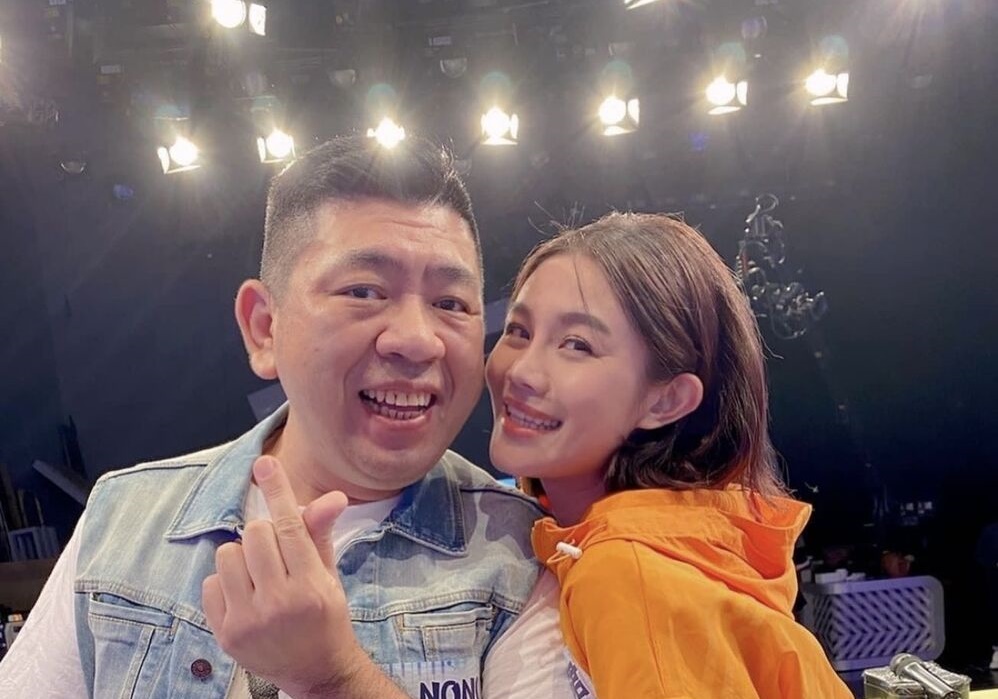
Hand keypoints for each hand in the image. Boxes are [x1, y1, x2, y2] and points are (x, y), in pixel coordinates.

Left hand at [202, 455, 365, 696]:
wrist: (317, 672)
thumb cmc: (326, 617)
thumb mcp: (330, 576)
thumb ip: (319, 534)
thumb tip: (332, 497)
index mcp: (311, 586)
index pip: (289, 527)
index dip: (278, 491)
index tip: (265, 464)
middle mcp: (280, 603)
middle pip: (255, 534)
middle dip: (263, 534)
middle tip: (275, 553)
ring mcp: (249, 621)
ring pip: (227, 555)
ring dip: (241, 556)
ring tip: (258, 574)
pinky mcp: (225, 634)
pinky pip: (210, 583)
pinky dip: (224, 582)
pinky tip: (244, 596)